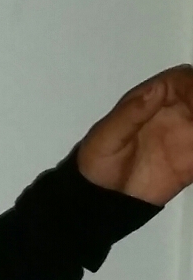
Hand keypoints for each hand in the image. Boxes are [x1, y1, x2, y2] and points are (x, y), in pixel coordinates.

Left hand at [76, 65, 192, 206]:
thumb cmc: (96, 162)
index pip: (181, 80)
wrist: (100, 199)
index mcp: (150, 101)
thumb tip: (156, 89)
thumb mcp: (107, 137)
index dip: (192, 84)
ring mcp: (183, 136)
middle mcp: (171, 114)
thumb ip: (131, 113)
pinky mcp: (190, 161)